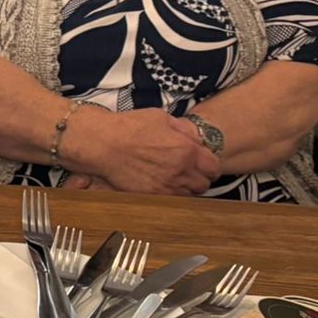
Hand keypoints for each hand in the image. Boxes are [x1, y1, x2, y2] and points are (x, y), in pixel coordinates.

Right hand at [66, 108, 221, 195]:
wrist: (103, 144)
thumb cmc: (129, 128)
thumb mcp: (161, 118)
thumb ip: (183, 130)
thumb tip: (194, 138)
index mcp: (187, 150)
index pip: (214, 167)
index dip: (209, 164)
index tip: (202, 162)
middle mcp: (181, 172)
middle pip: (203, 184)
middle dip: (199, 178)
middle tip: (189, 171)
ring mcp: (166, 186)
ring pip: (188, 195)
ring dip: (185, 187)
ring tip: (174, 178)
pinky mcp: (151, 195)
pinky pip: (170, 200)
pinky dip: (169, 194)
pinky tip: (160, 183)